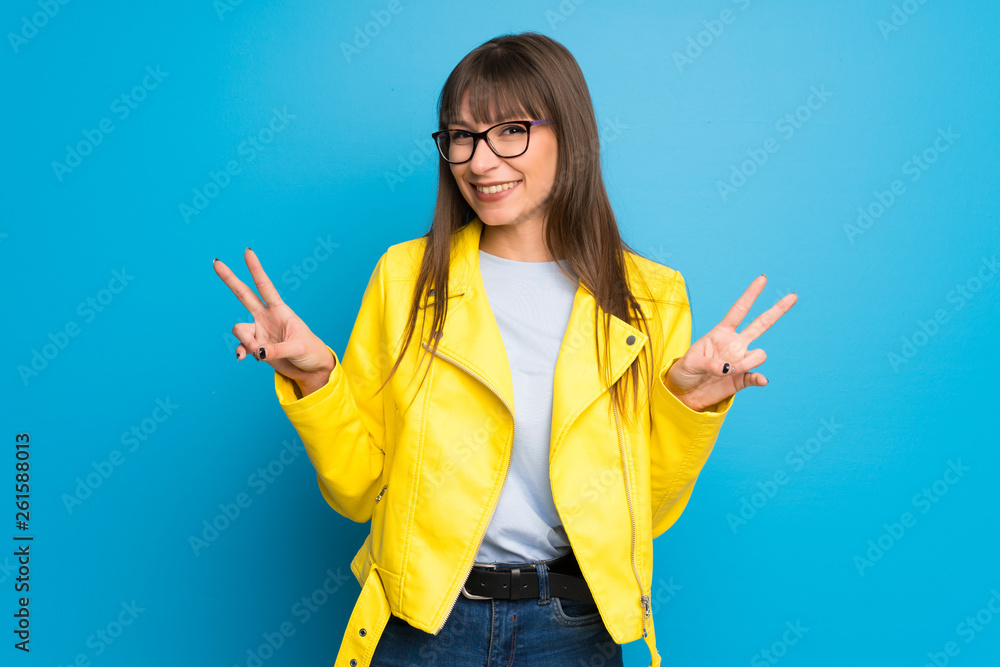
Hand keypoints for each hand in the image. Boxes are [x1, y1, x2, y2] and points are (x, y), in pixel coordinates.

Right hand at [213, 248, 334, 389]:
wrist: (309, 368)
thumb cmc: (309, 352)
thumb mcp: (298, 348)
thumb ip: (276, 349)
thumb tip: (257, 352)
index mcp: (280, 310)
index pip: (265, 286)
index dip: (256, 269)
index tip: (248, 251)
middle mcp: (266, 317)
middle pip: (244, 294)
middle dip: (230, 279)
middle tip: (216, 263)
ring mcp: (259, 331)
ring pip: (239, 329)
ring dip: (247, 342)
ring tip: (262, 352)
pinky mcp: (256, 346)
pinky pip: (240, 346)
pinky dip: (241, 352)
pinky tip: (245, 358)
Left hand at [665, 275, 795, 411]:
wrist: (686, 394)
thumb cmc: (685, 372)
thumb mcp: (690, 363)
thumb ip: (708, 363)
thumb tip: (728, 368)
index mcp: (721, 333)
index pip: (739, 310)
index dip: (750, 295)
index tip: (763, 279)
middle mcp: (735, 344)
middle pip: (761, 324)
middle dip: (777, 310)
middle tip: (793, 296)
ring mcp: (740, 361)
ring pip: (759, 354)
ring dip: (747, 362)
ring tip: (728, 372)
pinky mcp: (742, 378)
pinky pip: (757, 376)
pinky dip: (760, 378)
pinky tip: (761, 380)